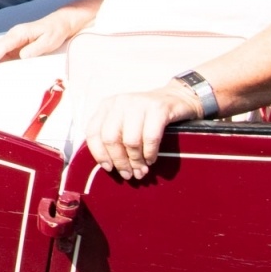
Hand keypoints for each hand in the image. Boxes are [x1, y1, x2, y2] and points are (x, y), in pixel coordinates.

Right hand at [0, 6, 88, 69]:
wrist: (61, 23)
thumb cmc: (56, 31)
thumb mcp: (49, 40)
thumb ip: (35, 48)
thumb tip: (22, 56)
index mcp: (20, 33)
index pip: (4, 46)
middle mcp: (14, 35)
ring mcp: (14, 39)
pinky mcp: (16, 44)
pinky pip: (1, 52)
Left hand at [83, 83, 200, 179]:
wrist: (176, 97)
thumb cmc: (147, 116)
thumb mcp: (125, 121)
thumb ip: (115, 137)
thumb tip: (110, 167)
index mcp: (107, 106)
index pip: (93, 132)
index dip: (99, 153)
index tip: (108, 168)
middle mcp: (120, 102)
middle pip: (110, 138)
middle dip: (119, 161)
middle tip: (128, 174)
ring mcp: (139, 103)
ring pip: (130, 141)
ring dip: (136, 161)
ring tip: (141, 170)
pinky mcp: (158, 109)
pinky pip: (150, 138)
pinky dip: (150, 153)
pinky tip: (151, 159)